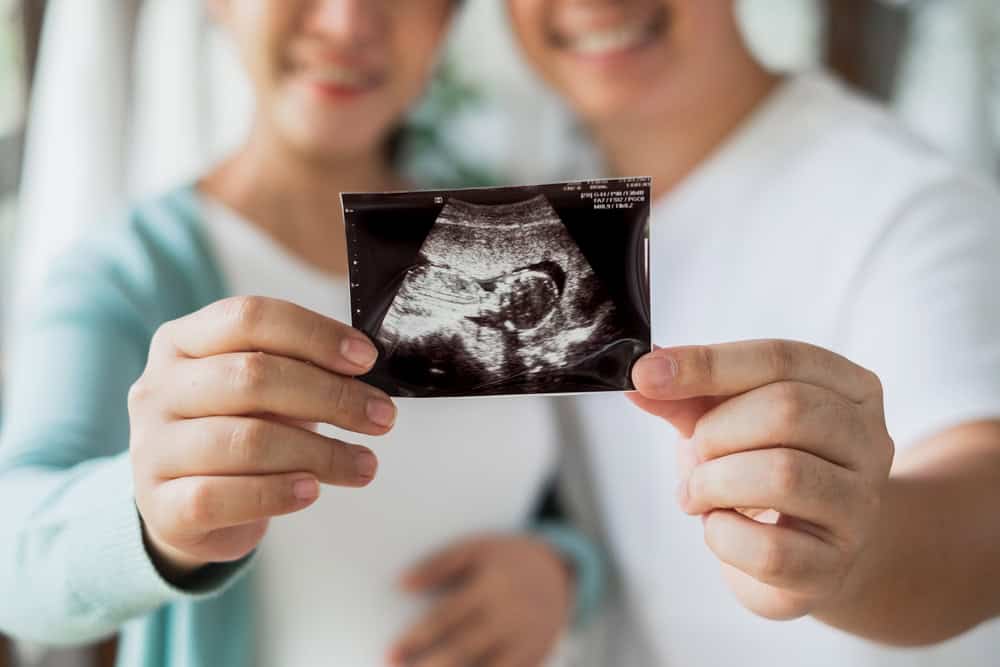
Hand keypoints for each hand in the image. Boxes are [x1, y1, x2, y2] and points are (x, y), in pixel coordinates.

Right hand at [128, 296, 396, 579]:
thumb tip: (365, 370)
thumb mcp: (263, 390)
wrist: (188, 508)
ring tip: (365, 464)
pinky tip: (312, 491)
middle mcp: (157, 389)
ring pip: (246, 441)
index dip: (314, 335)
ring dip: (321, 453)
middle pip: (252, 377)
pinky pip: (223, 496)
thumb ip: (302, 370)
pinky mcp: (161, 506)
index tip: (367, 360)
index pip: (249, 318)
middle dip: (332, 396)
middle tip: (382, 417)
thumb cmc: (239, 430)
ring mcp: (152, 448)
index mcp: (182, 342)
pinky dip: (277, 493)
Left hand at [389, 536, 572, 666]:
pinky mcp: (536, 659)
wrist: (557, 573)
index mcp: (492, 586)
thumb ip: (440, 563)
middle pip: (463, 651)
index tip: (390, 653)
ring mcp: (526, 642)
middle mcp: (510, 616)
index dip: (416, 639)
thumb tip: (402, 584)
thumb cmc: (504, 560)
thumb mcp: (476, 548)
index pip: (446, 618)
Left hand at [629, 340, 893, 619]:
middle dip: (716, 432)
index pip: (781, 359)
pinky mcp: (835, 567)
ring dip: (714, 482)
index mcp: (850, 388)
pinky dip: (723, 536)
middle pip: (788, 410)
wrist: (803, 554)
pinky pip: (771, 549)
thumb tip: (642, 371)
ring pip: (784, 475)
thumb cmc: (761, 471)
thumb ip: (686, 395)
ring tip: (697, 492)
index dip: (707, 364)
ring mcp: (860, 508)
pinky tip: (719, 527)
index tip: (645, 375)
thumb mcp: (724, 420)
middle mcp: (870, 442)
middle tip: (694, 453)